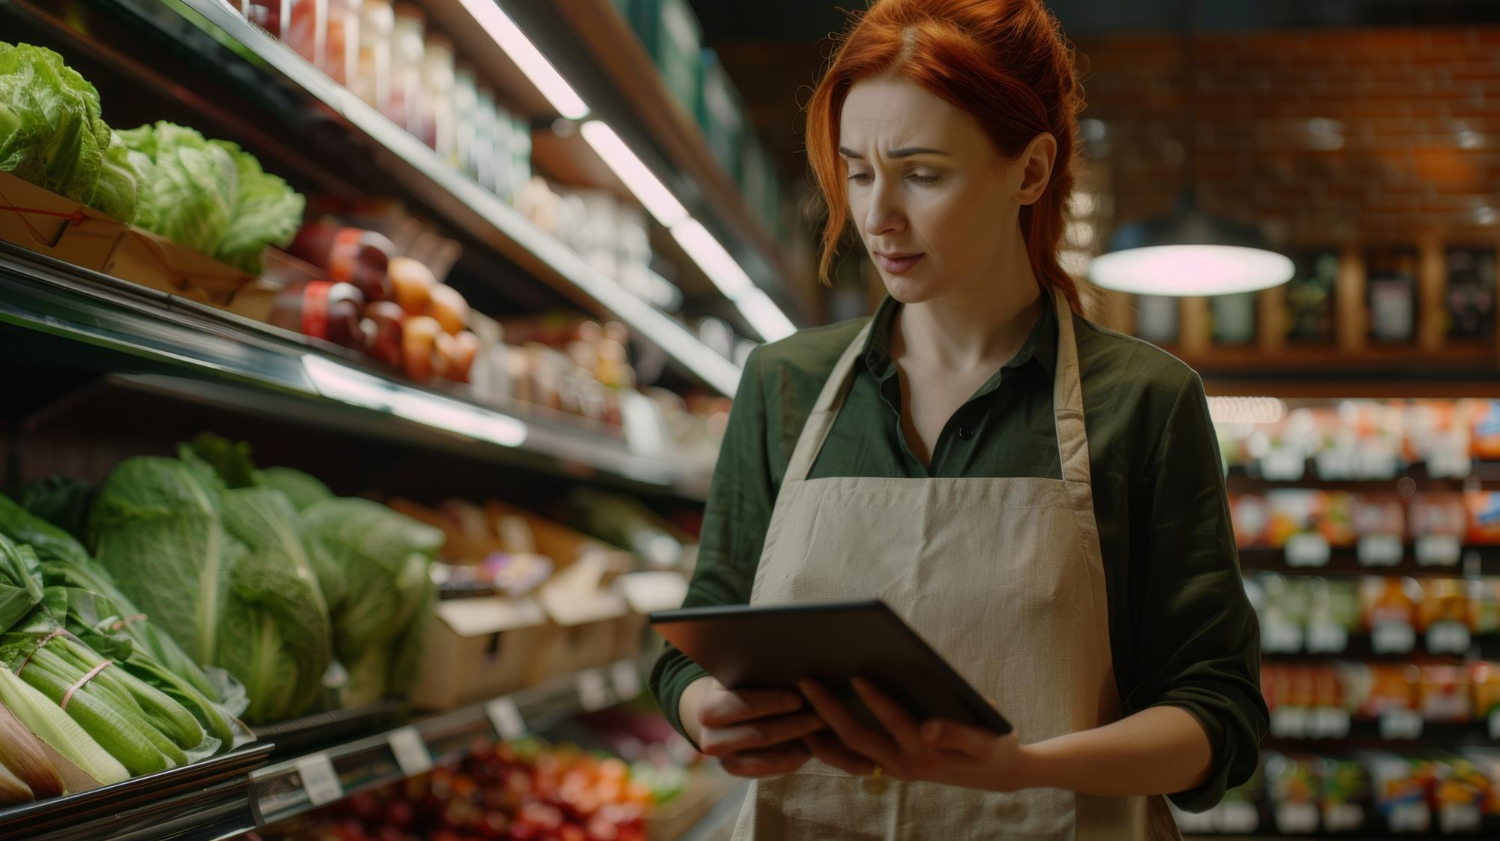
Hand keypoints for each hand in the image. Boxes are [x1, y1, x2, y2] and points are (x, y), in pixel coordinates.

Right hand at [681, 676, 826, 777]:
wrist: (723, 713)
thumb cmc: (741, 685)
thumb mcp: (743, 675)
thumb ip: (761, 675)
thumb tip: (797, 671)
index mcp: (708, 707)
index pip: (740, 706)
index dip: (770, 703)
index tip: (799, 699)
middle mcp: (710, 739)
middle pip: (758, 735)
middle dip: (794, 725)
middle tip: (822, 716)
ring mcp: (724, 760)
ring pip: (767, 756)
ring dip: (798, 744)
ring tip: (822, 731)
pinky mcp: (739, 772)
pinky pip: (770, 770)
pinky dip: (792, 759)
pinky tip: (811, 747)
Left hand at [799, 677, 1025, 792]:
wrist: (998, 774)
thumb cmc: (994, 746)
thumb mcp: (987, 740)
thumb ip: (958, 732)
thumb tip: (928, 727)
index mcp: (925, 754)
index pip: (893, 722)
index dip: (874, 698)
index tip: (855, 673)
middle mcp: (902, 765)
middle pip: (855, 737)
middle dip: (828, 708)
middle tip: (805, 679)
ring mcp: (891, 768)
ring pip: (844, 752)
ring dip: (817, 730)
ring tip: (794, 701)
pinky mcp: (886, 765)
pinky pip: (848, 756)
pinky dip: (825, 741)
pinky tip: (807, 719)